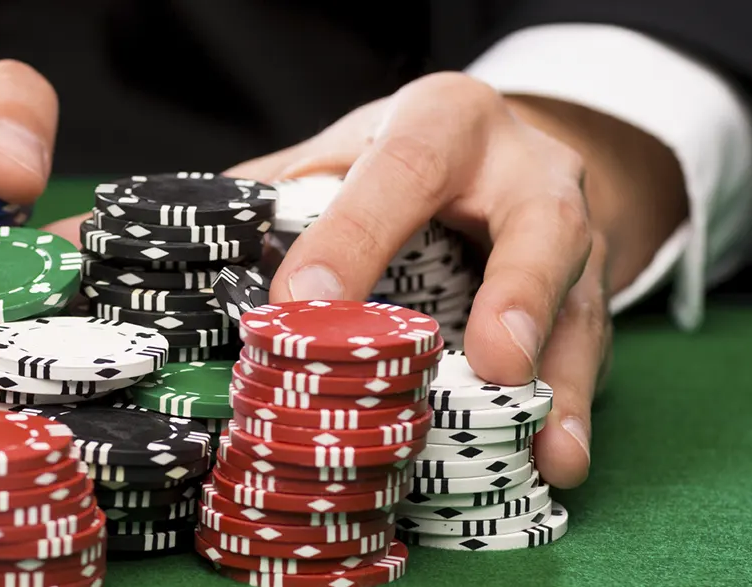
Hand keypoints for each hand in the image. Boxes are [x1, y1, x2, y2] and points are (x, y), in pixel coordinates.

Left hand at [223, 73, 688, 488]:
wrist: (504, 154)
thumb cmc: (403, 162)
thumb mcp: (342, 152)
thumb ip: (270, 193)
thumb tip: (157, 243)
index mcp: (445, 123)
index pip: (401, 171)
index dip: (353, 236)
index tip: (303, 298)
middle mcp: (528, 172)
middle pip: (541, 223)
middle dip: (518, 293)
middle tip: (495, 360)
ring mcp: (576, 238)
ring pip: (581, 303)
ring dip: (561, 380)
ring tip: (547, 445)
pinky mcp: (594, 295)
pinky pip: (594, 353)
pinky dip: (576, 410)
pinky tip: (560, 459)